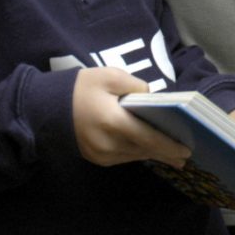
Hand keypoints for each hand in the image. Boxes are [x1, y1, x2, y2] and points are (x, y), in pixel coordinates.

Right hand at [72, 67, 189, 167]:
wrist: (47, 106)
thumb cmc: (81, 87)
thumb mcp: (110, 76)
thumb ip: (136, 86)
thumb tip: (152, 98)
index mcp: (113, 121)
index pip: (148, 137)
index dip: (169, 145)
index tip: (186, 149)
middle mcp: (108, 143)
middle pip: (144, 150)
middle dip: (166, 152)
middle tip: (186, 155)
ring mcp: (100, 154)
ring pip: (135, 156)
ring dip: (153, 154)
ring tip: (173, 155)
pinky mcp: (96, 159)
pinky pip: (123, 157)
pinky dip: (138, 153)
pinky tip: (149, 151)